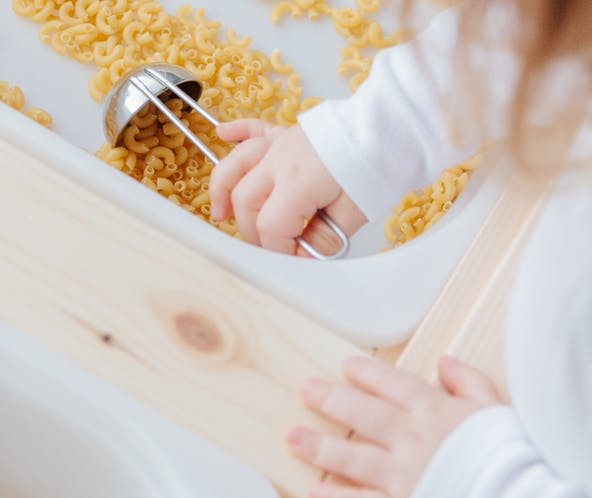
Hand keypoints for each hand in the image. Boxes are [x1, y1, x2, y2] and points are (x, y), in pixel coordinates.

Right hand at [209, 119, 366, 255]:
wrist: (395, 122)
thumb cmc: (380, 162)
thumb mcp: (356, 211)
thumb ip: (325, 237)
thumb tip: (304, 256)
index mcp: (298, 181)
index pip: (270, 225)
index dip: (279, 249)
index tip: (294, 258)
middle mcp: (280, 161)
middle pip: (245, 200)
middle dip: (252, 230)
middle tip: (273, 246)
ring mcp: (281, 144)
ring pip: (236, 166)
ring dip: (222, 190)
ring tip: (219, 213)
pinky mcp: (289, 133)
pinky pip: (254, 129)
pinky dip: (236, 131)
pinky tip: (222, 133)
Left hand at [285, 355, 501, 497]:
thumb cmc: (513, 459)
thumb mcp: (497, 408)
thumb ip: (470, 382)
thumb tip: (444, 362)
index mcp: (434, 412)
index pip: (391, 384)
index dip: (365, 373)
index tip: (344, 366)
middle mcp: (409, 438)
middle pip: (360, 413)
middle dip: (328, 399)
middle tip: (305, 389)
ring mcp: (399, 474)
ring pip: (348, 456)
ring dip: (317, 446)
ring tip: (291, 438)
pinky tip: (314, 491)